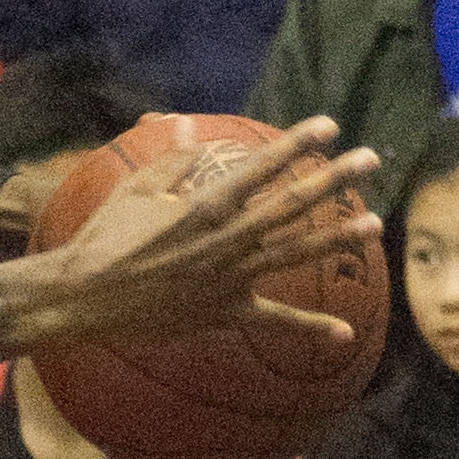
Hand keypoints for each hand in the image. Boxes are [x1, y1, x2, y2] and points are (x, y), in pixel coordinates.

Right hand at [48, 118, 382, 350]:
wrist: (84, 298)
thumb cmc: (105, 239)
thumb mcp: (134, 190)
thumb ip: (172, 162)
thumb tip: (191, 128)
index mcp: (204, 205)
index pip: (261, 167)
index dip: (297, 143)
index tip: (328, 125)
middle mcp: (226, 239)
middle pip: (291, 204)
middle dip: (334, 179)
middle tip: (369, 160)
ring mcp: (229, 277)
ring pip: (295, 253)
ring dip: (337, 238)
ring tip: (374, 224)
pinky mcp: (225, 311)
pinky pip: (274, 320)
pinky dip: (309, 328)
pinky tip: (344, 333)